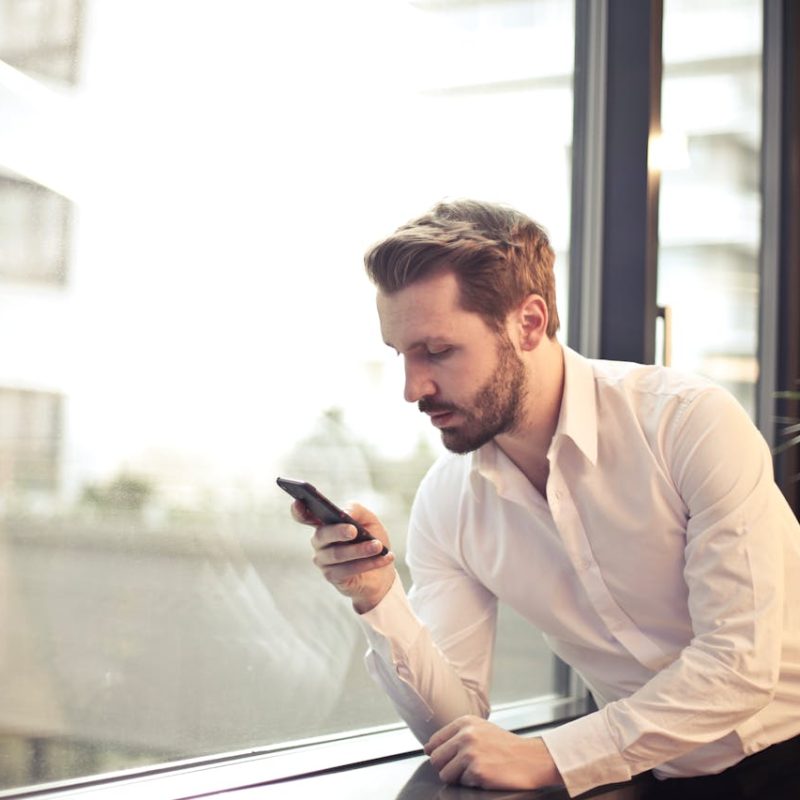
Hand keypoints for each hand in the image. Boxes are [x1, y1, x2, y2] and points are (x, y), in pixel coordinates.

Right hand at [292, 500, 394, 612]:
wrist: (383, 571)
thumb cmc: (372, 540)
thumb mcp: (369, 521)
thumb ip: (356, 510)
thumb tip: (344, 513)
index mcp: (325, 523)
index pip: (304, 516)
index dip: (298, 510)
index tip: (298, 501)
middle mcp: (319, 541)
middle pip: (322, 534)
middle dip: (338, 532)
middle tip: (353, 530)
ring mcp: (323, 560)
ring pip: (337, 554)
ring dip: (360, 550)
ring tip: (378, 546)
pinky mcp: (332, 577)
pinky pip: (347, 570)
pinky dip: (368, 563)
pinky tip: (384, 558)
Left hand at [424, 716, 562, 790]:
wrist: (531, 758)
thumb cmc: (506, 746)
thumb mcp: (481, 729)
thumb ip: (457, 735)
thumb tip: (431, 749)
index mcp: (464, 722)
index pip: (434, 742)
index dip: (437, 754)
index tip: (445, 759)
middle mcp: (465, 735)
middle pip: (436, 759)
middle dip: (446, 767)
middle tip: (463, 768)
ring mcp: (470, 753)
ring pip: (445, 774)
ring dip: (458, 777)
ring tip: (476, 771)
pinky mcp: (477, 771)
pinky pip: (462, 784)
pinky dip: (472, 783)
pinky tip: (486, 775)